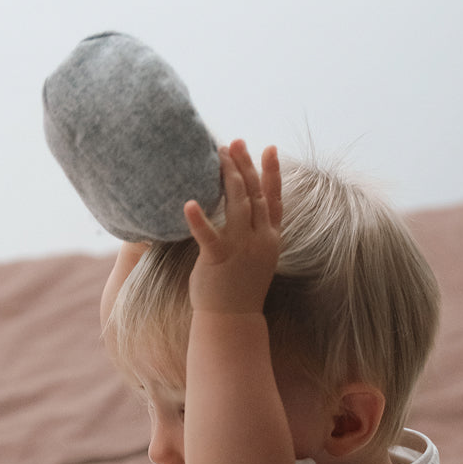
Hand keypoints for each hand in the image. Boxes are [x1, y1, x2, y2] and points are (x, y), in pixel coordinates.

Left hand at [184, 140, 281, 314]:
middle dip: (244, 165)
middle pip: (254, 194)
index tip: (268, 147)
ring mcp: (241, 249)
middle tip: (232, 142)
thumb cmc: (238, 290)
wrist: (232, 321)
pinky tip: (189, 203)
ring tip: (217, 155)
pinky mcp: (219, 260)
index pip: (273, 199)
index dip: (272, 172)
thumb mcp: (254, 259)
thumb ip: (253, 234)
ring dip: (228, 177)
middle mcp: (260, 240)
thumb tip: (245, 214)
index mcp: (270, 239)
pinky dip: (198, 219)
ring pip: (237, 205)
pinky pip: (209, 236)